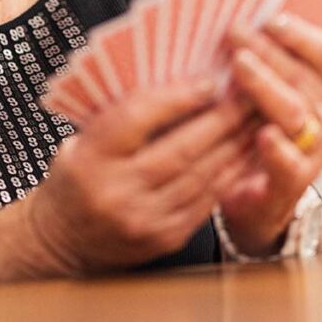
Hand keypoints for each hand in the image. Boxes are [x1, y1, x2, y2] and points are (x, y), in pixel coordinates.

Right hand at [25, 79, 258, 274]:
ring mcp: (143, 219)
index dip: (176, 97)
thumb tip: (176, 80)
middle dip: (222, 117)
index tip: (209, 78)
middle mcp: (116, 192)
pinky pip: (207, 199)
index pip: (136, 118)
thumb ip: (119, 116)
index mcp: (87, 159)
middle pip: (180, 147)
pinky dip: (231, 171)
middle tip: (250, 91)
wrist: (64, 242)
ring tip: (257, 117)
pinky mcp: (166, 237)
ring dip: (236, 143)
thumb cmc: (74, 178)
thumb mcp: (79, 141)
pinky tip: (247, 151)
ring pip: (201, 174)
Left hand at [216, 14, 321, 255]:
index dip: (299, 34)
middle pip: (301, 76)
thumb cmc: (256, 127)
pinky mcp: (294, 181)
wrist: (257, 194)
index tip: (269, 18)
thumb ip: (261, 58)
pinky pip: (290, 161)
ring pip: (294, 111)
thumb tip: (233, 17)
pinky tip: (262, 134)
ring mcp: (316, 150)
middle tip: (234, 31)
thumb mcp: (265, 90)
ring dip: (265, 85)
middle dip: (266, 50)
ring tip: (238, 65)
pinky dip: (277, 147)